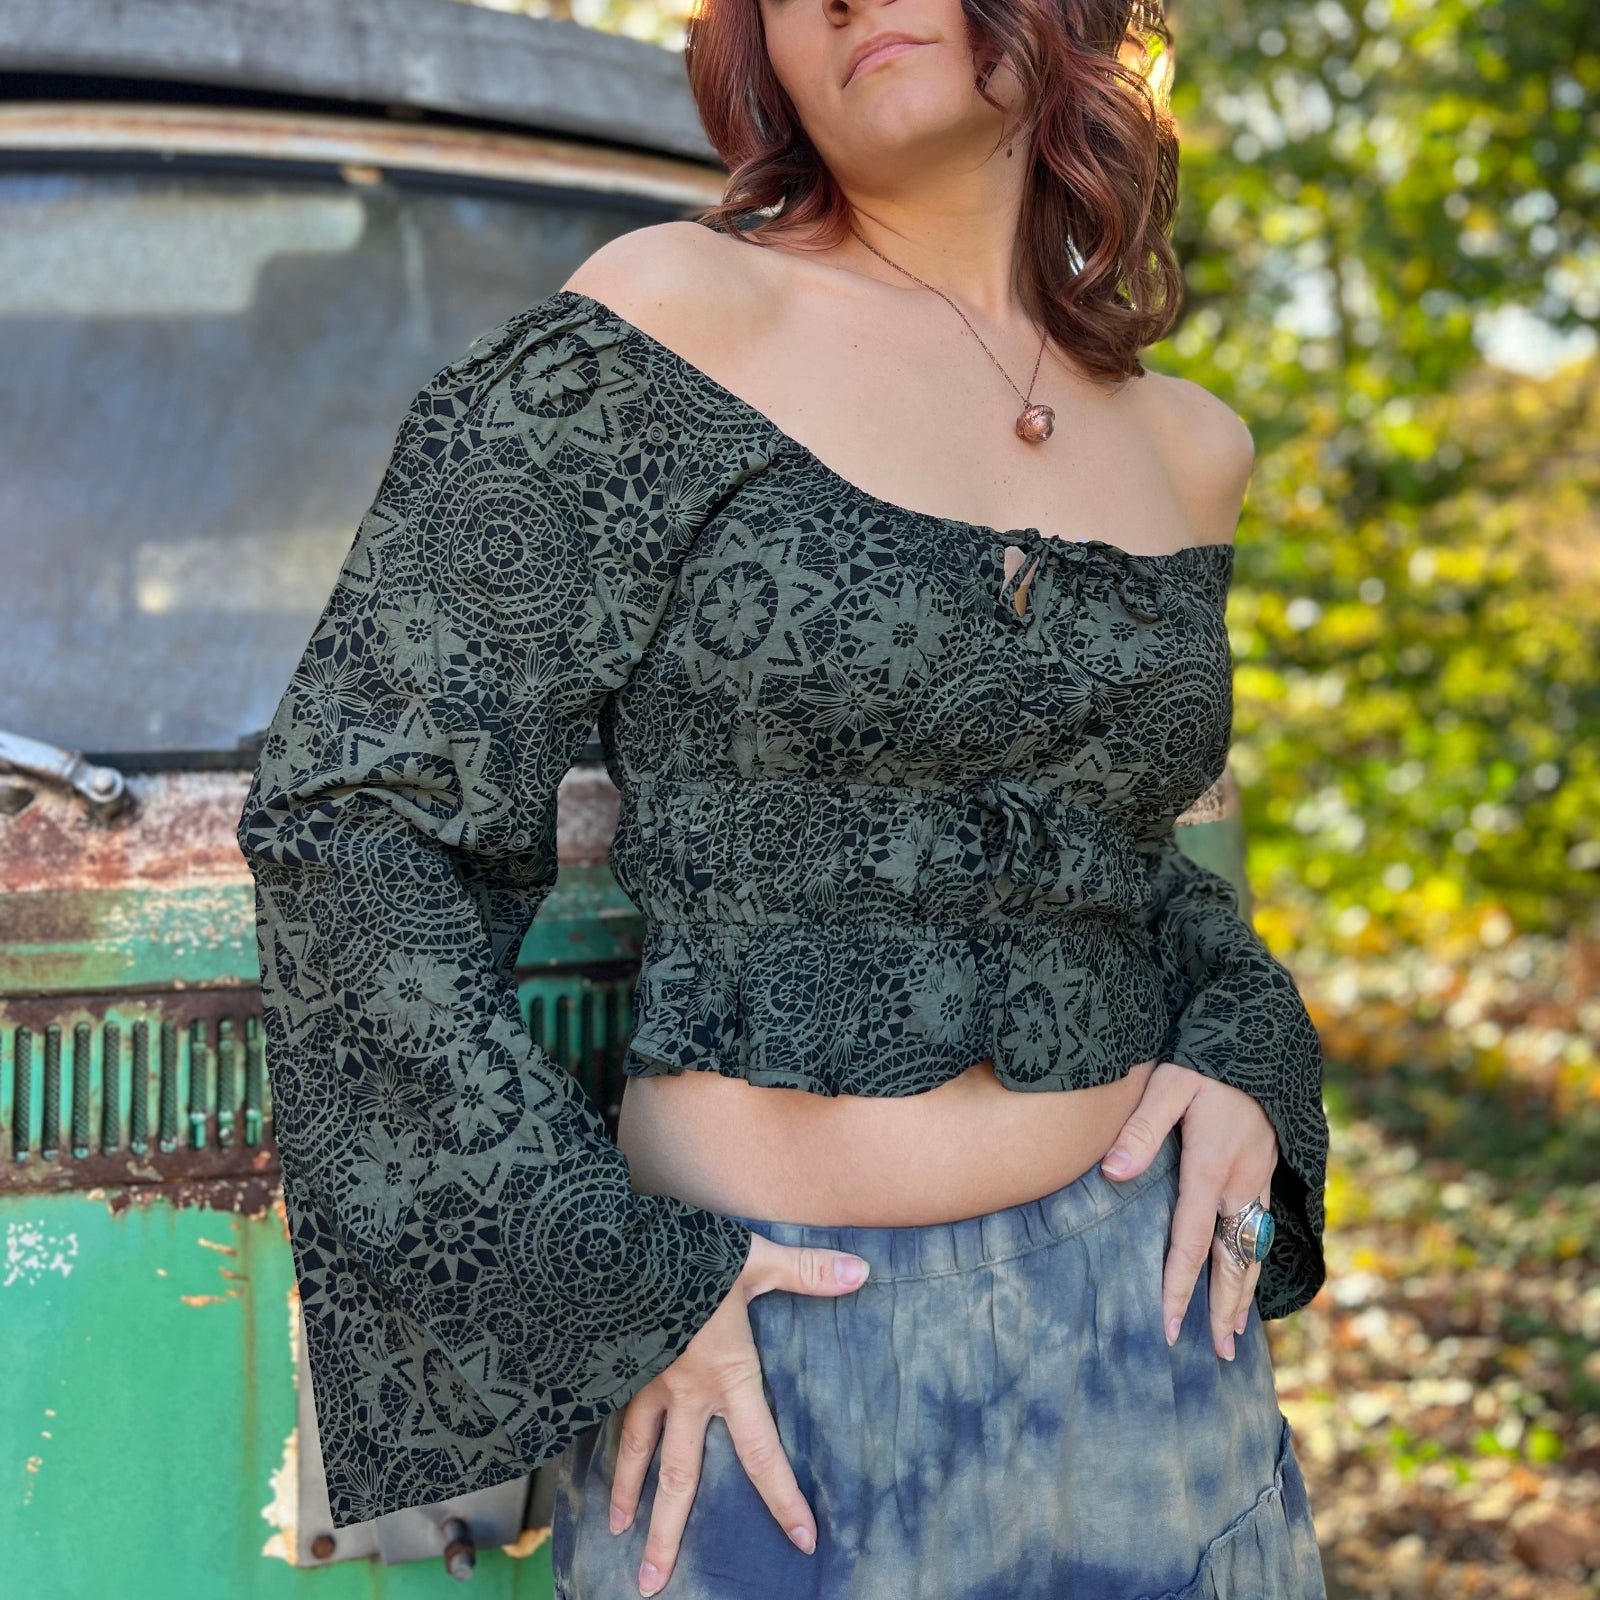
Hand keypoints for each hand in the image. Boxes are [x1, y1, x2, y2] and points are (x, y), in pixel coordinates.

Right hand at [610, 1232, 871, 1596]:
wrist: (613, 1248)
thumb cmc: (689, 1256)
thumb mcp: (754, 1260)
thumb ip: (807, 1271)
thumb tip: (862, 1271)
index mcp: (726, 1377)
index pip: (761, 1453)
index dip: (783, 1498)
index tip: (802, 1539)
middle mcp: (684, 1393)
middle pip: (679, 1476)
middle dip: (668, 1532)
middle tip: (653, 1584)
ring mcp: (644, 1381)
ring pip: (635, 1450)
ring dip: (626, 1493)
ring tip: (618, 1531)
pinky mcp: (615, 1364)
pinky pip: (610, 1413)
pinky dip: (603, 1442)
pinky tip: (594, 1461)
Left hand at [1100, 1062, 1276, 1360]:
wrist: (1258, 1040)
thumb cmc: (1204, 1061)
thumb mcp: (1168, 1085)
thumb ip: (1140, 1129)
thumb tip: (1113, 1173)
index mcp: (1209, 1168)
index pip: (1189, 1243)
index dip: (1177, 1288)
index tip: (1167, 1327)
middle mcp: (1238, 1183)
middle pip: (1231, 1261)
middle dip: (1223, 1310)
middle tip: (1219, 1356)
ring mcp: (1257, 1180)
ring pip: (1251, 1251)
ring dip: (1243, 1295)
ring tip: (1235, 1336)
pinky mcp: (1266, 1171)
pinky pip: (1261, 1230)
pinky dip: (1255, 1264)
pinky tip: (1247, 1281)